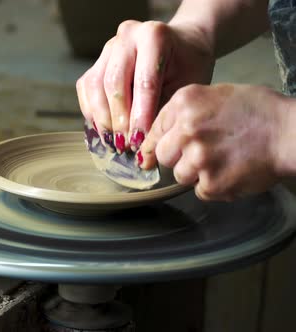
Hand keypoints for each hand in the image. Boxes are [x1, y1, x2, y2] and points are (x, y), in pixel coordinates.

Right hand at [76, 20, 214, 152]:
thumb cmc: (188, 67)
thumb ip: (164, 111)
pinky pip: (86, 88)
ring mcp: (108, 48)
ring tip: (113, 142)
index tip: (141, 141)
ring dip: (102, 118)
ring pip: (94, 86)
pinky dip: (92, 112)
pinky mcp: (97, 61)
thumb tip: (143, 147)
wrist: (182, 46)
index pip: (144, 82)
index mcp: (154, 36)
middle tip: (126, 145)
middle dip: (118, 120)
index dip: (141, 115)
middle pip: (114, 83)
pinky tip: (104, 130)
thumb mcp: (186, 86)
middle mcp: (127, 36)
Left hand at [139, 84, 284, 200]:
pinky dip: (213, 186)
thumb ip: (185, 113)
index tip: (148, 155)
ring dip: (196, 173)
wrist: (290, 133)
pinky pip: (199, 190)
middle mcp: (186, 130)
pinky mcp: (210, 183)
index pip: (154, 130)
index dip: (153, 144)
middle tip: (203, 153)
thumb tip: (158, 136)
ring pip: (180, 175)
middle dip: (178, 157)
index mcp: (184, 103)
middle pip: (163, 155)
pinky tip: (231, 170)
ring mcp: (197, 158)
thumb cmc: (258, 112)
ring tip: (222, 160)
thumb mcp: (216, 96)